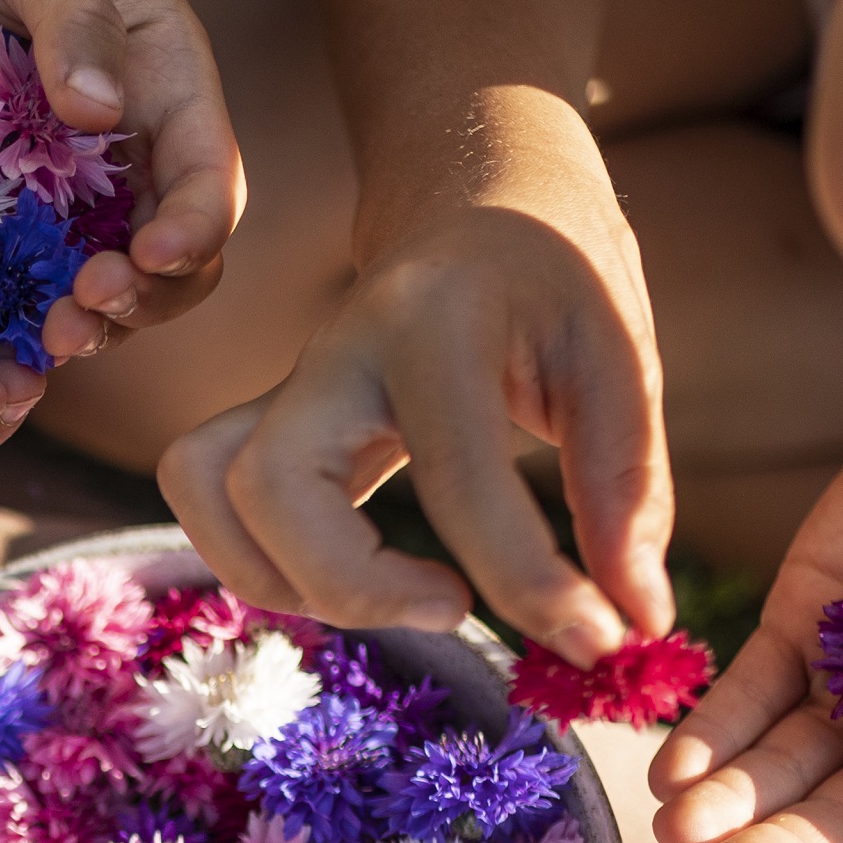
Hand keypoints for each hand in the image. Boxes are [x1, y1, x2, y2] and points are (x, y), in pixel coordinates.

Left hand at [0, 0, 241, 361]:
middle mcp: (136, 149)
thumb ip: (73, 19)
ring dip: (86, 322)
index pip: (208, 179)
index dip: (191, 231)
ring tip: (44, 343)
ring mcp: (76, 184)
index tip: (148, 258)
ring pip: (105, 281)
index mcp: (172, 87)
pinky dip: (16, 310)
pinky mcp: (15, 201)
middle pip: (174, 258)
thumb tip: (98, 111)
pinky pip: (28, 273)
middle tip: (82, 315)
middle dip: (142, 300)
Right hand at [152, 95, 671, 658]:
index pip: (457, 474)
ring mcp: (286, 381)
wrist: (481, 203)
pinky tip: (352, 577)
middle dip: (353, 584)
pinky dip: (256, 561)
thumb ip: (625, 488)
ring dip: (284, 579)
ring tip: (394, 596)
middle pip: (270, 485)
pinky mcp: (267, 416)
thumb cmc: (556, 279)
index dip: (527, 583)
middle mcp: (335, 347)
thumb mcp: (619, 358)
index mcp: (436, 319)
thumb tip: (635, 624)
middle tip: (456, 605)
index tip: (594, 639)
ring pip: (207, 488)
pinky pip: (207, 492)